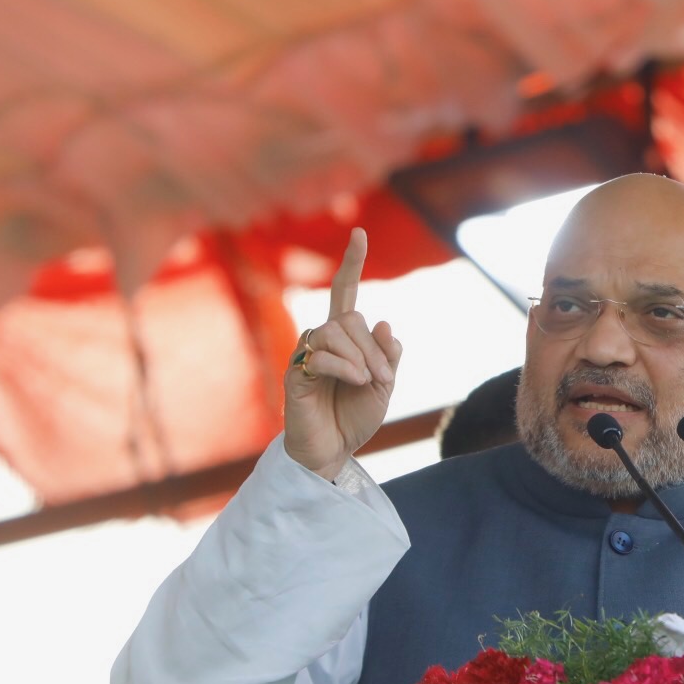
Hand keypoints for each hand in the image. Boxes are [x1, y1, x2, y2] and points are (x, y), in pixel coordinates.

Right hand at [283, 228, 402, 479]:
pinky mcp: (296, 373)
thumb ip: (387, 356)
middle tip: (384, 378)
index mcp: (344, 337)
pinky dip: (345, 366)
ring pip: (335, 331)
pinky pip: (321, 354)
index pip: (344, 292)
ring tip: (368, 383)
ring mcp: (306, 353)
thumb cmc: (354, 417)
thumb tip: (383, 322)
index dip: (352, 262)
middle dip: (373, 347)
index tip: (360, 232)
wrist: (332, 452)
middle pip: (349, 317)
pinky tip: (354, 381)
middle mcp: (322, 339)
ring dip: (361, 357)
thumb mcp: (383, 385)